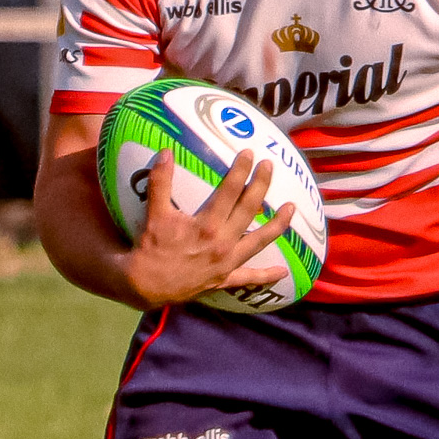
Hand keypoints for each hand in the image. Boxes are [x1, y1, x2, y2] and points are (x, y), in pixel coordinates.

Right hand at [122, 149, 292, 308]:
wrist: (146, 286)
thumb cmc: (151, 248)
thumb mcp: (154, 213)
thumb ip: (161, 182)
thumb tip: (165, 153)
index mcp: (207, 224)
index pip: (230, 191)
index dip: (241, 171)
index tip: (250, 154)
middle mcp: (223, 242)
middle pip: (249, 209)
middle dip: (261, 185)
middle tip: (269, 167)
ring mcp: (227, 262)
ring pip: (259, 241)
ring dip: (277, 225)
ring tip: (291, 209)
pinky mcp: (225, 278)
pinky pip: (249, 278)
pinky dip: (266, 276)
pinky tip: (283, 271)